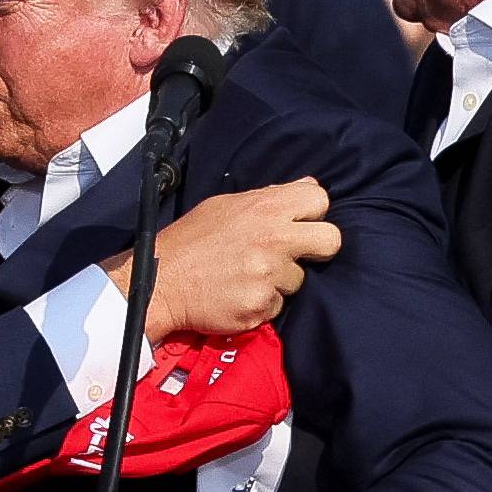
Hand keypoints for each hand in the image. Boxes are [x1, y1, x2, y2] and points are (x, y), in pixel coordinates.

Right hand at [103, 177, 340, 340]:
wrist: (160, 282)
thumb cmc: (191, 240)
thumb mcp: (225, 205)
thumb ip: (269, 196)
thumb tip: (307, 185)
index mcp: (265, 208)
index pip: (319, 200)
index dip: (311, 213)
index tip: (298, 224)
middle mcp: (273, 239)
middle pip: (331, 240)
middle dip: (318, 248)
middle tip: (293, 254)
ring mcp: (269, 274)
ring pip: (299, 279)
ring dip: (278, 280)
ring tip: (246, 275)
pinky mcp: (261, 305)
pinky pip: (277, 305)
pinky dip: (261, 302)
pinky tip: (238, 293)